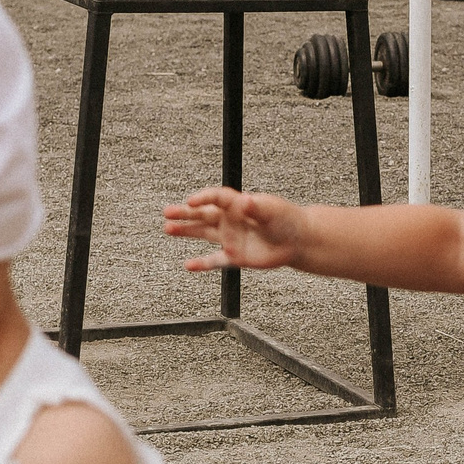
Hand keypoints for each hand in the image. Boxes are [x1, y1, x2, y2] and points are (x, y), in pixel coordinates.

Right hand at [162, 187, 308, 272]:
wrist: (296, 240)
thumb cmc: (286, 219)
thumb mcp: (272, 210)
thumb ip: (257, 207)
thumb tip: (246, 201)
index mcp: (238, 204)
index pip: (216, 198)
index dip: (203, 198)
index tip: (191, 201)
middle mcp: (230, 220)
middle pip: (203, 214)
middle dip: (185, 213)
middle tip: (167, 212)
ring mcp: (230, 238)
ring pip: (203, 233)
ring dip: (187, 231)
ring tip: (168, 228)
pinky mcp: (235, 256)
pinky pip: (216, 260)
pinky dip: (202, 263)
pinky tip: (189, 265)